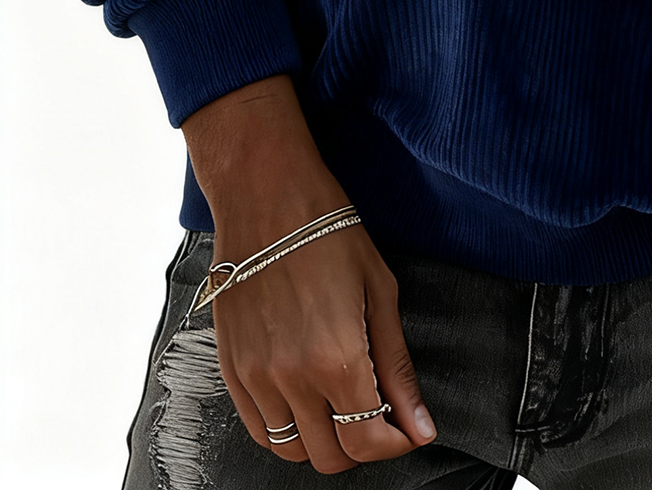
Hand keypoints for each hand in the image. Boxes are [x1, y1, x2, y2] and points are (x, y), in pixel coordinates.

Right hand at [182, 76, 436, 473]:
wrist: (266, 195)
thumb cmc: (328, 231)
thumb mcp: (380, 291)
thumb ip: (397, 367)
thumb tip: (421, 426)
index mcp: (336, 358)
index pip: (368, 443)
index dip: (396, 443)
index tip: (407, 427)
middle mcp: (291, 377)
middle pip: (329, 457)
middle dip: (362, 444)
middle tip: (377, 411)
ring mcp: (254, 376)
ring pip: (290, 450)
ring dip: (322, 438)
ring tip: (341, 401)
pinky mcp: (230, 368)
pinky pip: (258, 428)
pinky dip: (285, 427)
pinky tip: (306, 394)